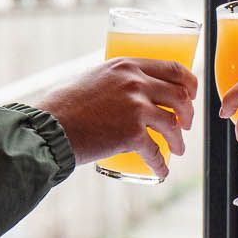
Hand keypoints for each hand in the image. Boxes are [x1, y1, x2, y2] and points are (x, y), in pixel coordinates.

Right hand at [35, 58, 197, 176]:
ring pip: (173, 124)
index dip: (188, 83)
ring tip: (177, 149)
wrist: (47, 128)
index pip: (172, 68)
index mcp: (126, 66)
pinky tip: (161, 171)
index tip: (190, 95)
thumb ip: (113, 81)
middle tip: (186, 125)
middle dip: (189, 112)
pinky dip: (160, 164)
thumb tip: (126, 91)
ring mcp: (136, 107)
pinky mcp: (132, 133)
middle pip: (180, 96)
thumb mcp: (91, 78)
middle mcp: (135, 82)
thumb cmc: (62, 105)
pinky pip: (156, 151)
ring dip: (179, 140)